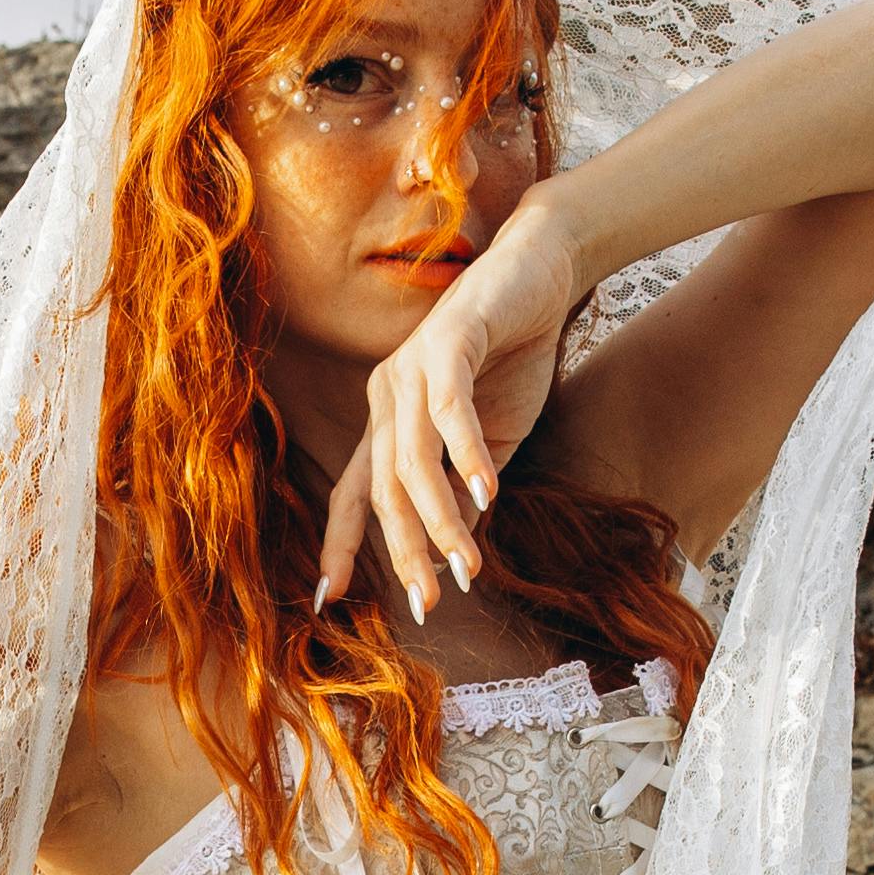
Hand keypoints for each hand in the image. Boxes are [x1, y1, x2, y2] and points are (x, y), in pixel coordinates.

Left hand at [317, 189, 595, 622]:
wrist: (542, 272)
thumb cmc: (514, 356)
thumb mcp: (492, 442)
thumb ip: (467, 492)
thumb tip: (456, 554)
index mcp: (389, 420)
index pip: (356, 492)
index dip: (340, 544)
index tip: (331, 599)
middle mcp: (387, 394)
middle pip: (383, 488)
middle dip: (404, 551)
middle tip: (427, 602)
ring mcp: (410, 366)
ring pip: (413, 459)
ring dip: (440, 518)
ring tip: (467, 564)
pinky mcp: (448, 339)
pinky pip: (449, 409)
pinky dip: (466, 454)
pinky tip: (487, 492)